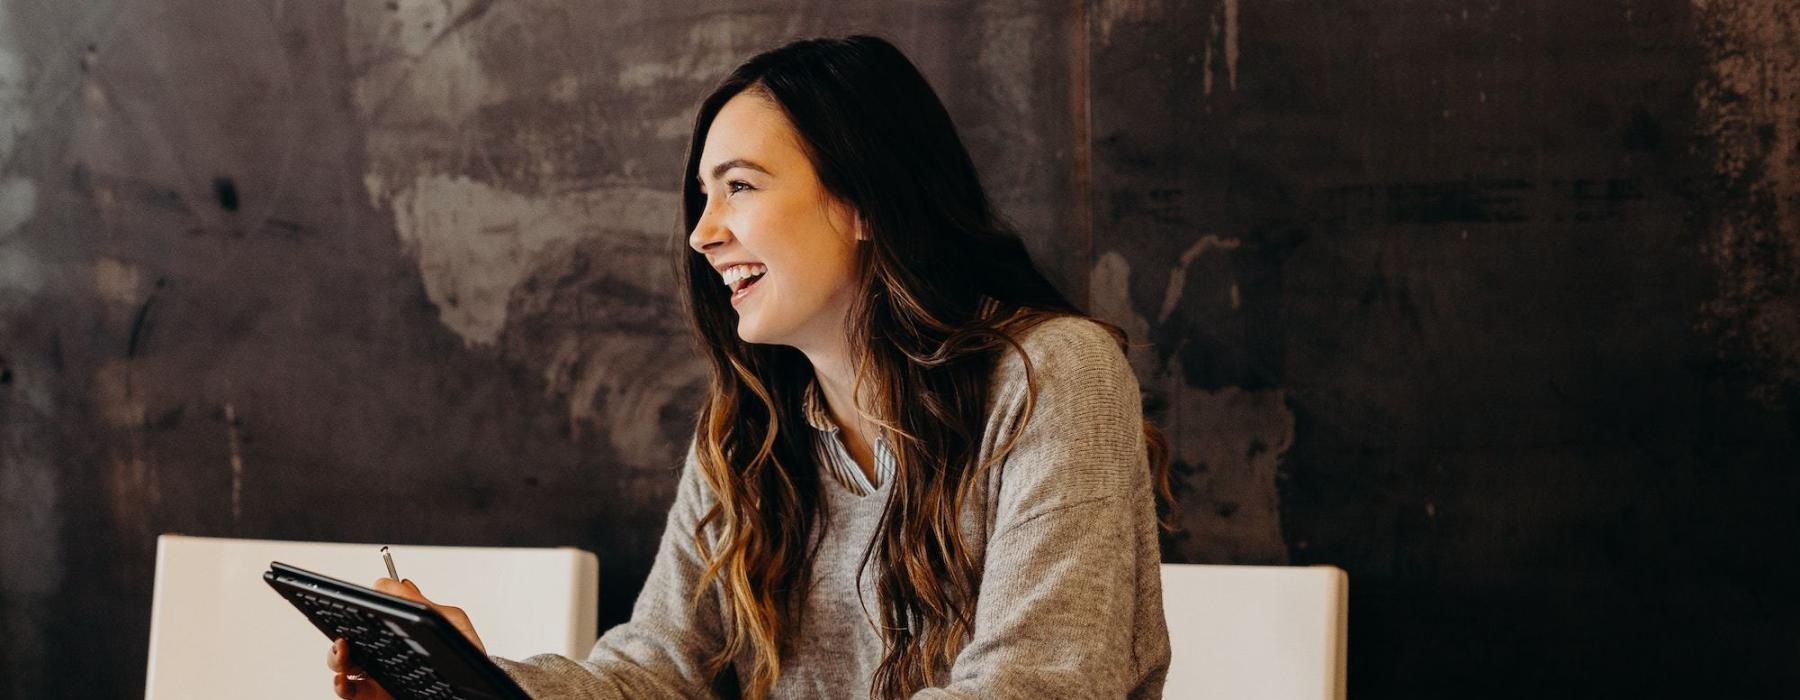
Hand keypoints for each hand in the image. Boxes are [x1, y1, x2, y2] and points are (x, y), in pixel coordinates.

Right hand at [327, 578, 487, 698]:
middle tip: (345, 629)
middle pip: (351, 634)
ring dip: (335, 654)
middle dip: (340, 628)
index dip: (360, 606)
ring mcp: (379, 672)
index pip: (372, 612)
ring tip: (343, 650)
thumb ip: (425, 604)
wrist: (472, 691)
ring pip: (342, 661)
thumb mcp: (452, 623)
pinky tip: (343, 678)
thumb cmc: (466, 656)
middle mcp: (386, 648)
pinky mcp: (375, 695)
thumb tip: (397, 584)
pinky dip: (340, 684)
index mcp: (401, 627)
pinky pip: (348, 691)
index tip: (355, 602)